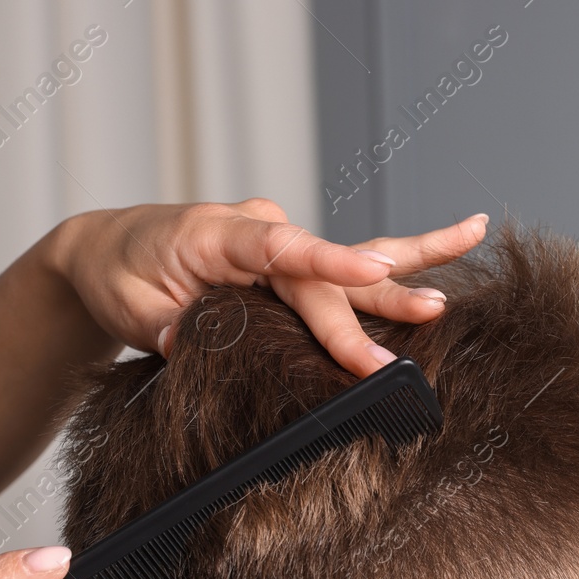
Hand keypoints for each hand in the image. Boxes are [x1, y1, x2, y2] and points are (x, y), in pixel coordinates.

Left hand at [50, 199, 487, 377]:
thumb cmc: (118, 272)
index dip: (328, 264)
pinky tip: (451, 255)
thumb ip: (166, 326)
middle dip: (366, 315)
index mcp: (219, 232)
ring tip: (469, 243)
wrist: (110, 251)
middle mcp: (262, 231)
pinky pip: (347, 271)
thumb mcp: (129, 304)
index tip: (369, 271)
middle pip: (324, 279)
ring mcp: (282, 246)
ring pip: (353, 261)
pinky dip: (396, 266)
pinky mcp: (291, 268)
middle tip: (409, 345)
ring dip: (409, 267)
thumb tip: (197, 347)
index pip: (282, 250)